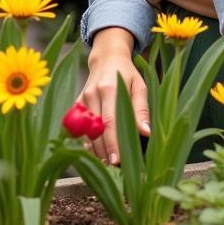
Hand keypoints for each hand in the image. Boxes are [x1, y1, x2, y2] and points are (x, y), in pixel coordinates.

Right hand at [78, 28, 149, 164]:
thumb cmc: (127, 73)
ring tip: (108, 162)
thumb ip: (141, 109)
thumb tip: (146, 132)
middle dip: (104, 151)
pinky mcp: (77, 102)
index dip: (113, 143)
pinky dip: (86, 140)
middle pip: (96, 130)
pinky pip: (79, 126)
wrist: (106, 57)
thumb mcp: (139, 86)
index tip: (118, 161)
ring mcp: (82, 98)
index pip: (110, 122)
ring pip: (86, 131)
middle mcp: (92, 94)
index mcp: (109, 88)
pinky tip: (96, 150)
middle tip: (115, 167)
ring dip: (96, 149)